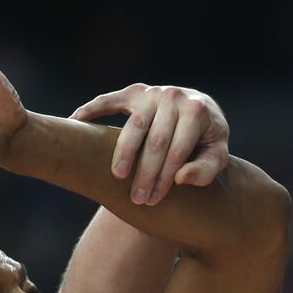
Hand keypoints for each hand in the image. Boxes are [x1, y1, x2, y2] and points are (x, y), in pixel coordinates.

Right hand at [72, 85, 230, 204]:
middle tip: (137, 199)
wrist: (202, 110)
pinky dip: (91, 110)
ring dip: (123, 153)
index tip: (153, 200)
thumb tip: (180, 178)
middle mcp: (174, 97)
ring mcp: (152, 93)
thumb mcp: (217, 155)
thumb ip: (206, 169)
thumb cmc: (207, 139)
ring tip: (117, 176)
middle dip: (145, 173)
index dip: (164, 179)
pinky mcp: (135, 92)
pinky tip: (75, 122)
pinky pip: (109, 100)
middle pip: (155, 141)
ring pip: (134, 126)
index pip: (177, 151)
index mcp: (197, 111)